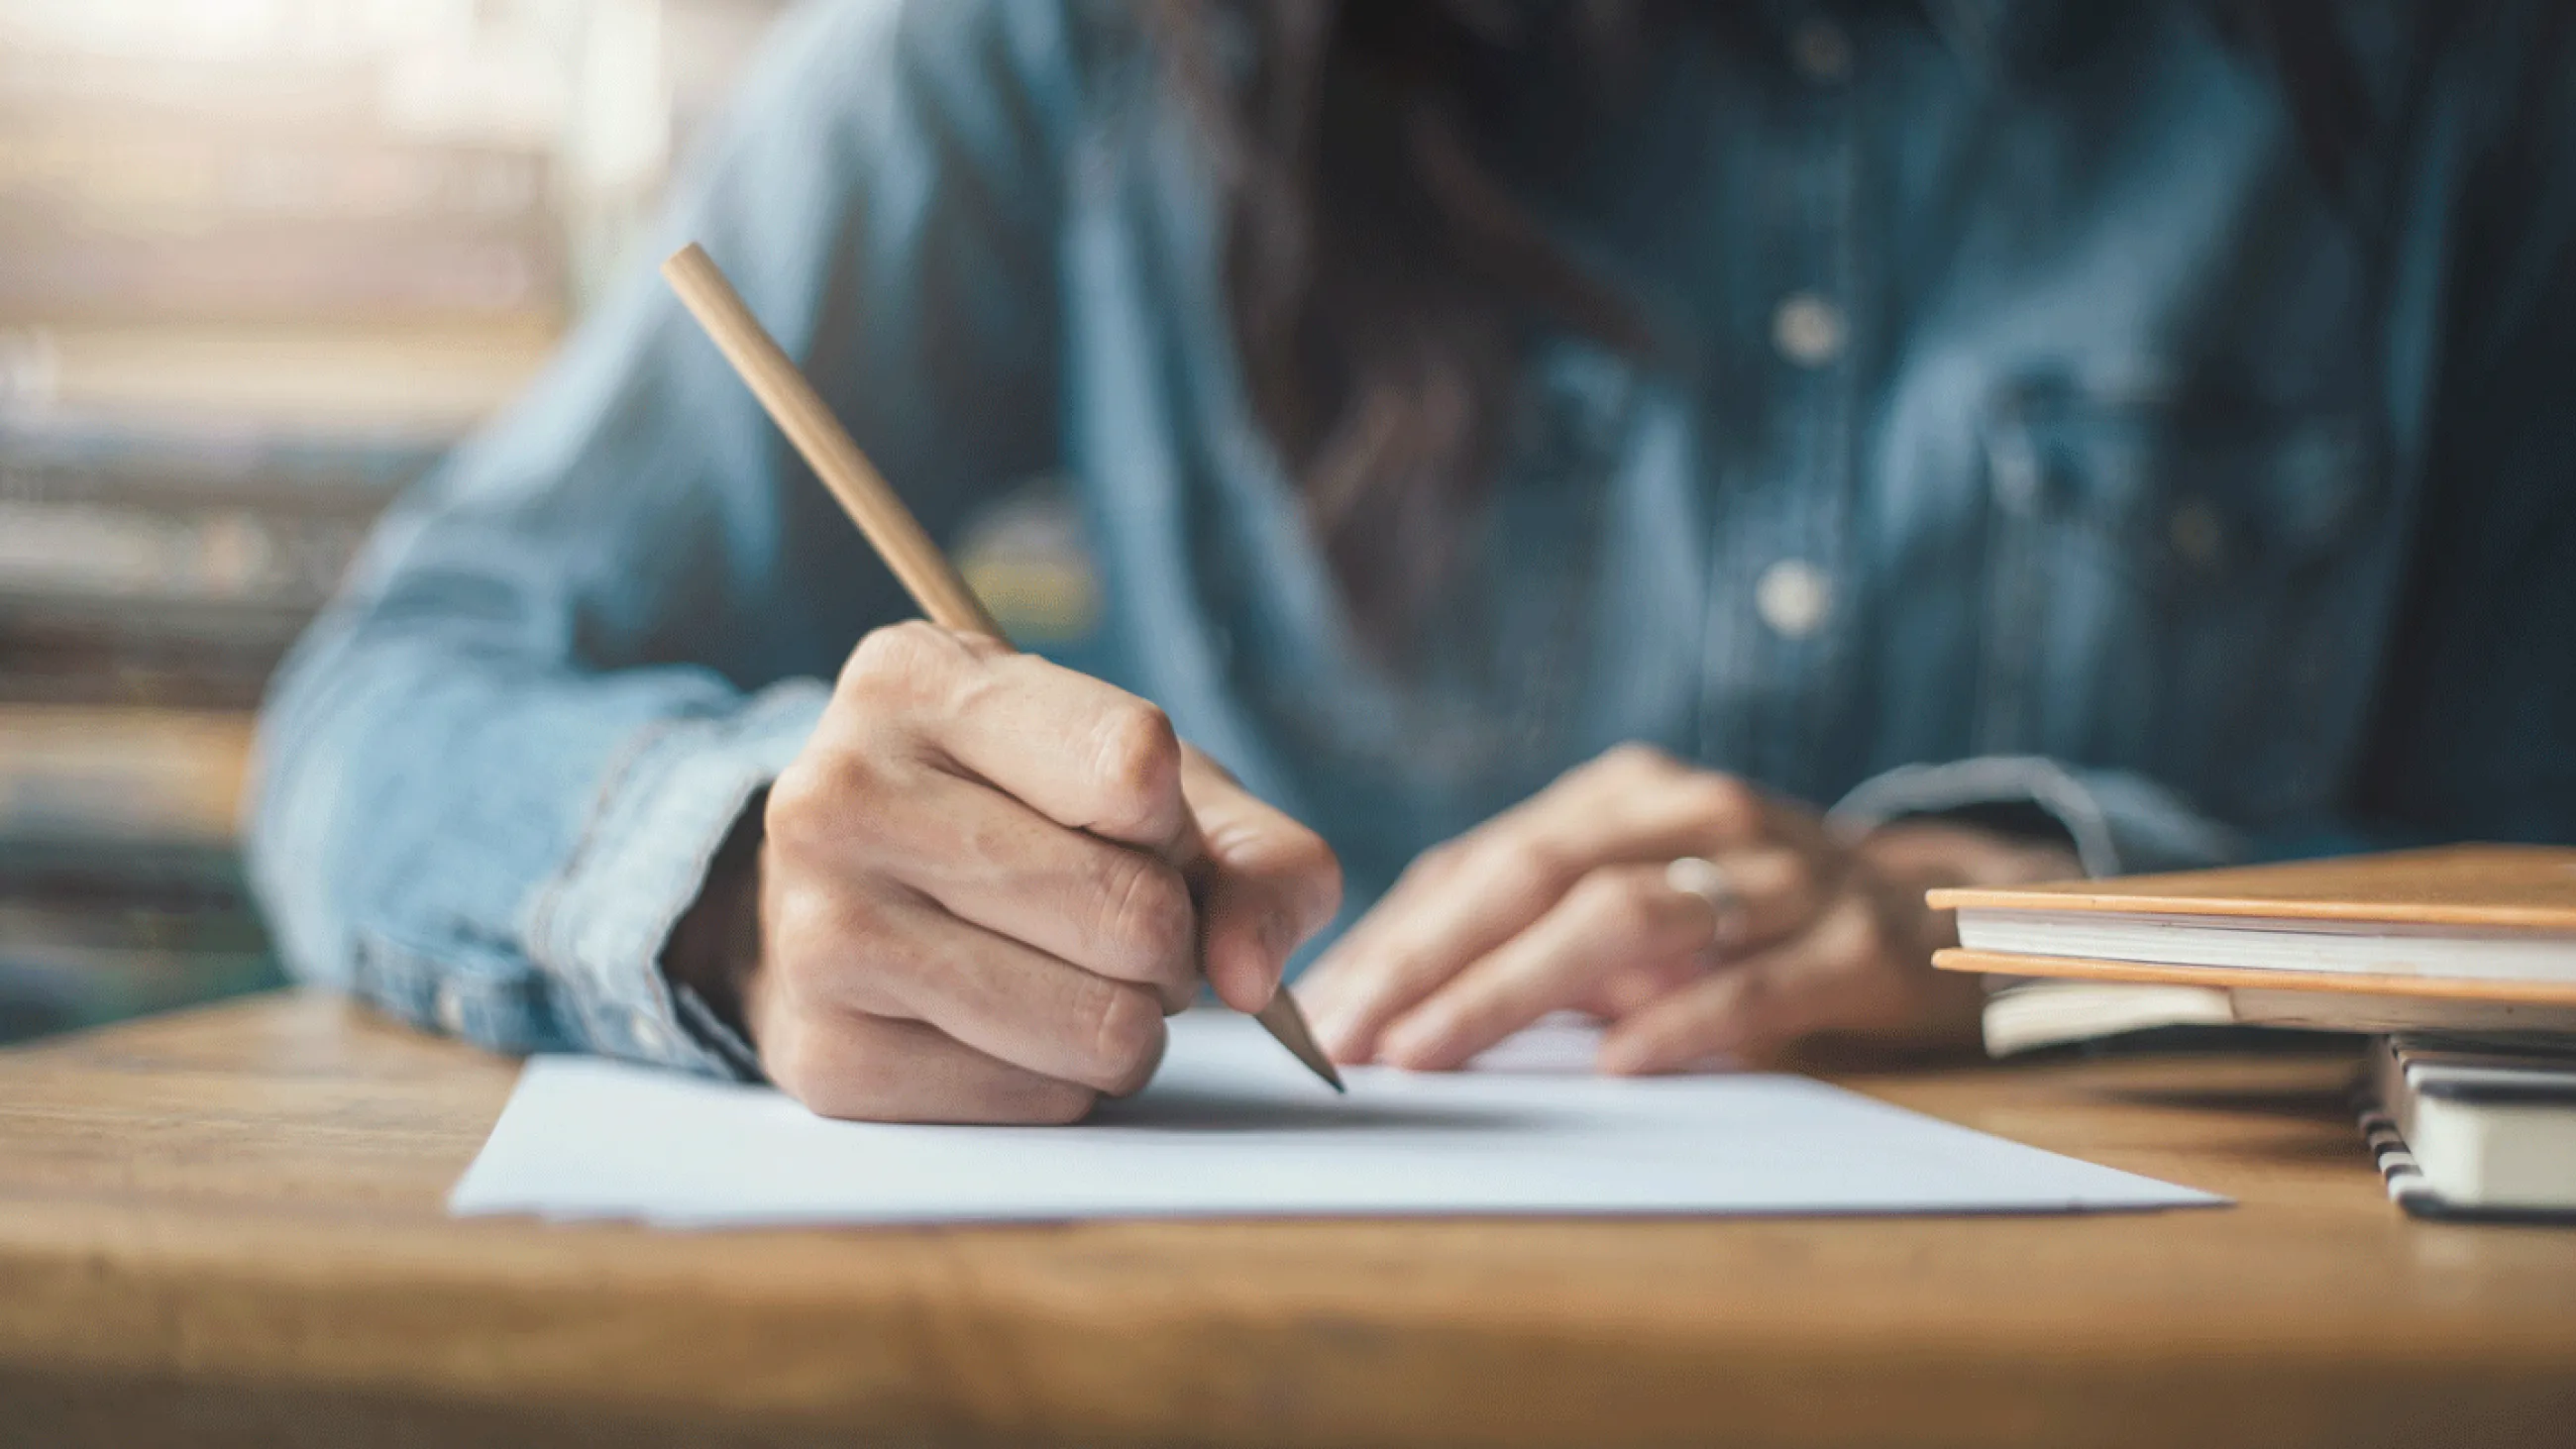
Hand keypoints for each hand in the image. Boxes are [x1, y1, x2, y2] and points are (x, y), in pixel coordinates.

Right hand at [670, 622, 1340, 1122]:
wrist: (851, 895)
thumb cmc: (1029, 819)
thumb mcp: (1150, 787)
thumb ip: (1260, 860)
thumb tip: (1248, 977)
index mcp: (918, 682)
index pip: (1134, 765)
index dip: (1174, 820)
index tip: (1138, 822)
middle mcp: (840, 795)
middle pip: (1128, 909)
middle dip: (1170, 939)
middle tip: (1126, 926)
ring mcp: (817, 932)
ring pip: (1095, 1024)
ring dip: (1129, 1021)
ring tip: (1078, 978)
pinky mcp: (825, 1057)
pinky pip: (1039, 1101)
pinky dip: (1063, 1082)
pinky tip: (1012, 1028)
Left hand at [1295, 744, 2075, 1074]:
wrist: (1946, 916)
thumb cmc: (1756, 923)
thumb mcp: (1643, 911)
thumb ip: (1535, 939)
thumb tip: (1387, 1002)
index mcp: (1626, 798)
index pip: (1484, 860)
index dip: (1396, 934)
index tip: (1318, 1009)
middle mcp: (1693, 814)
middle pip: (1536, 875)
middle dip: (1428, 959)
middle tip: (1352, 1037)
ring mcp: (1778, 871)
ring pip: (1625, 917)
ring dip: (1514, 990)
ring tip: (1435, 1053)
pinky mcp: (1852, 942)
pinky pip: (1754, 980)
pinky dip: (1679, 1021)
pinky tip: (1615, 1066)